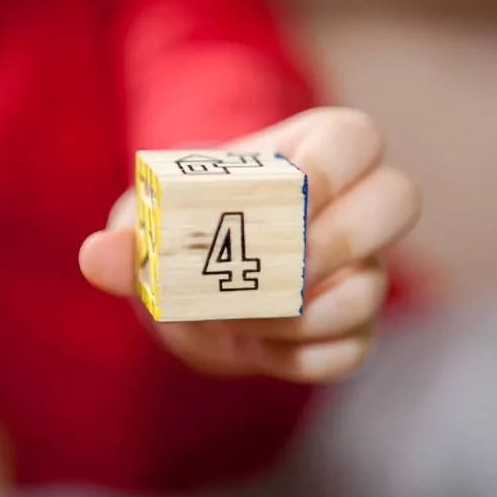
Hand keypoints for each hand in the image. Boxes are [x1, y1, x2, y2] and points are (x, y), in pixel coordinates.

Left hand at [79, 107, 421, 382]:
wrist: (195, 293)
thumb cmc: (180, 234)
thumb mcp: (149, 222)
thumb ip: (130, 234)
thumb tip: (98, 255)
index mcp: (306, 156)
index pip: (355, 137)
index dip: (329, 168)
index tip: (281, 200)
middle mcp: (347, 208)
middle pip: (399, 199)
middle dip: (338, 240)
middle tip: (278, 268)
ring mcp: (357, 272)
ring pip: (371, 289)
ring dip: (299, 314)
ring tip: (238, 318)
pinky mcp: (351, 330)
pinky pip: (350, 350)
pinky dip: (297, 359)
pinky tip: (257, 346)